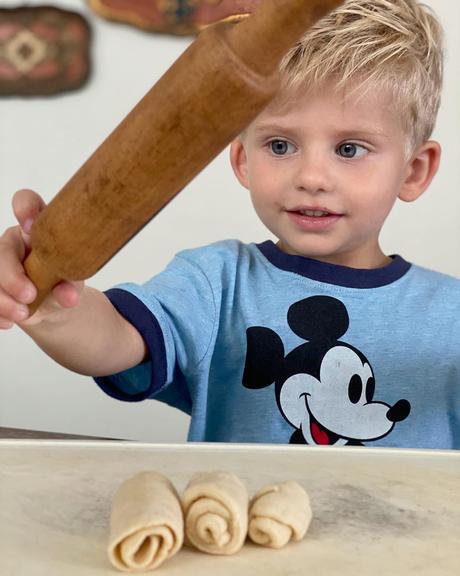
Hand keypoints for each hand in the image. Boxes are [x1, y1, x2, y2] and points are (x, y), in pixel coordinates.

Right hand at [0, 189, 83, 328]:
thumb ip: (70, 287)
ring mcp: (0, 261)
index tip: (30, 226)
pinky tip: (9, 322)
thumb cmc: (64, 282)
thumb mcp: (73, 284)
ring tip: (24, 314)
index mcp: (39, 229)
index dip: (25, 208)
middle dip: (11, 276)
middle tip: (29, 295)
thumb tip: (69, 296)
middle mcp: (15, 241)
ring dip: (2, 299)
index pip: (27, 203)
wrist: (54, 305)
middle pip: (1, 249)